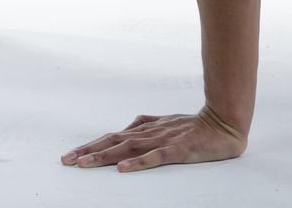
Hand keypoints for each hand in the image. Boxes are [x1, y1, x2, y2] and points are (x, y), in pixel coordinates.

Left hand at [59, 104, 247, 171]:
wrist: (225, 123)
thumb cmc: (195, 126)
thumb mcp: (167, 123)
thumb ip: (147, 124)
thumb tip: (129, 126)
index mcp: (146, 129)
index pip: (113, 137)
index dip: (91, 146)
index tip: (71, 156)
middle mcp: (150, 133)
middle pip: (114, 142)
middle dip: (89, 152)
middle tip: (66, 161)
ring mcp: (164, 140)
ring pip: (129, 149)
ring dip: (105, 157)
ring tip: (85, 165)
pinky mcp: (179, 150)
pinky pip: (156, 157)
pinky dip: (138, 163)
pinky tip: (123, 169)